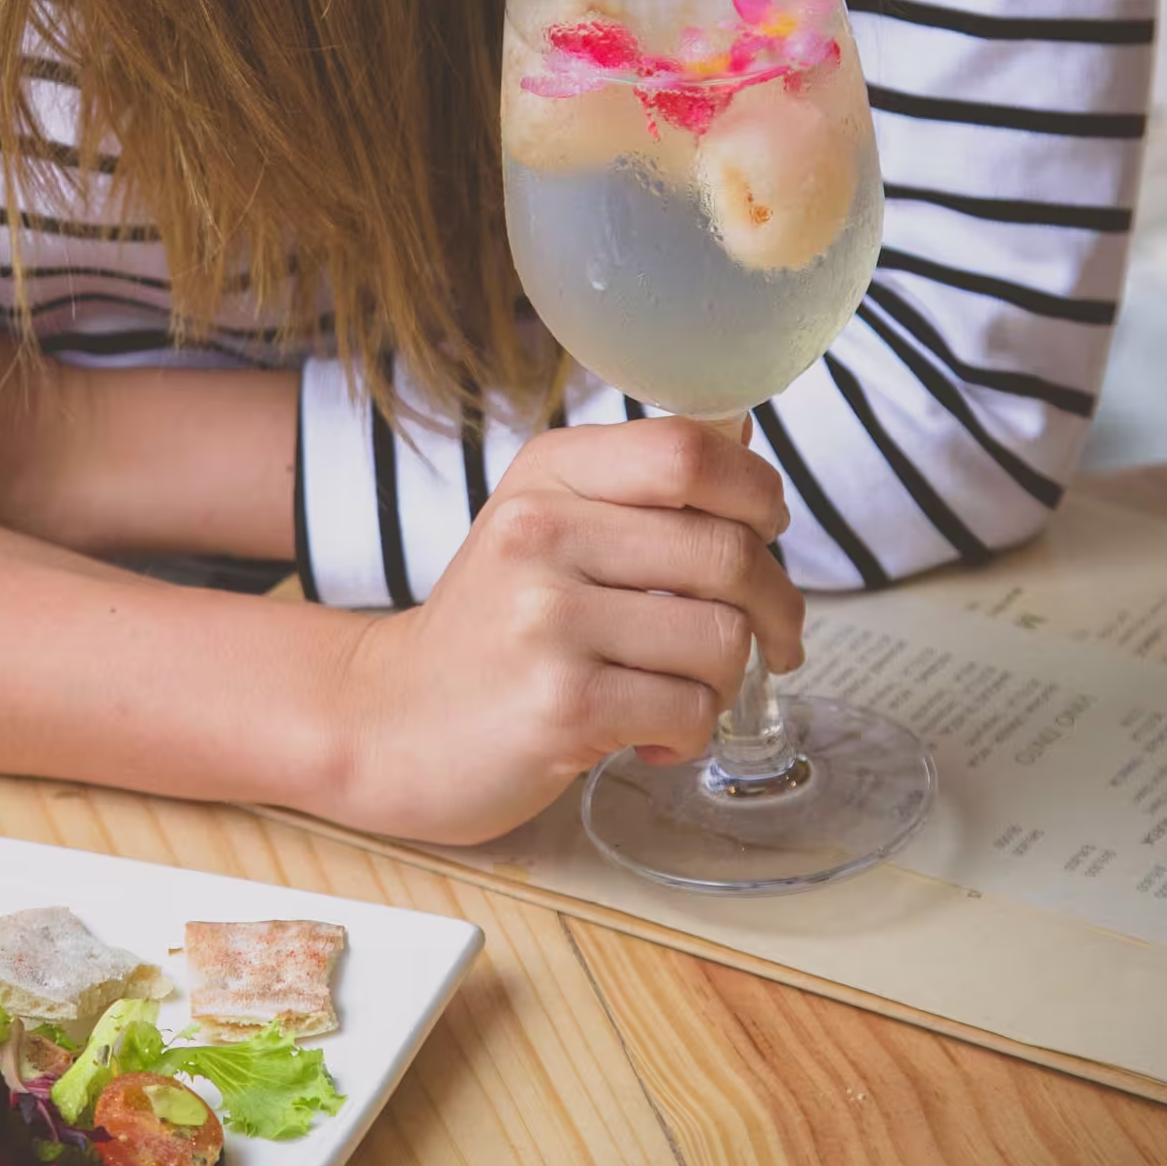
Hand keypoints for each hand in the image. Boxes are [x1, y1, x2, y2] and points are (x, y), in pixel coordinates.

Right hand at [328, 418, 799, 845]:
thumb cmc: (491, 625)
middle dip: (774, 606)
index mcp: (548, 474)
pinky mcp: (562, 705)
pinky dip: (689, 732)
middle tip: (771, 638)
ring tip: (680, 690)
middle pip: (727, 551)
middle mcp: (542, 533)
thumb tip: (740, 431)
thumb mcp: (545, 522)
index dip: (756, 491)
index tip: (767, 531)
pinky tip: (649, 734)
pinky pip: (690, 710)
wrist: (392, 720)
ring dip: (726, 680)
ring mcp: (547, 620)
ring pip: (722, 639)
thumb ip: (638, 484)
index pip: (689, 450)